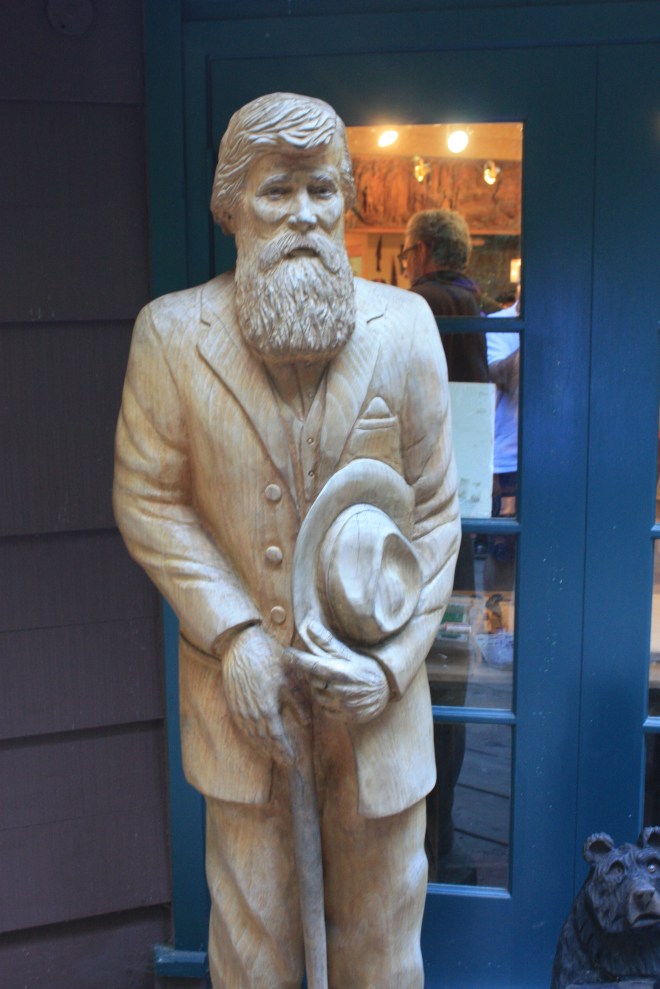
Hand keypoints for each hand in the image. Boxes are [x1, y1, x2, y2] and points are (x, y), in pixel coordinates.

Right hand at [223, 625, 308, 765]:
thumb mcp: (290, 677)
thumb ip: (299, 702)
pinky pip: (242, 726)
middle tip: (286, 763)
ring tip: (275, 754)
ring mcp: (239, 709)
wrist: (241, 644)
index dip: (285, 752)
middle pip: (263, 741)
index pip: (277, 738)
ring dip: (263, 747)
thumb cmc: (269, 656)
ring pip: (252, 735)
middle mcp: (251, 713)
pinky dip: (251, 736)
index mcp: (267, 707)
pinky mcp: (232, 703)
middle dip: (276, 753)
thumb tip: (306, 722)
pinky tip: (258, 739)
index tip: (293, 761)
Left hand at [287, 620, 390, 723]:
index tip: (287, 653)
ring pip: (317, 695)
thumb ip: (328, 642)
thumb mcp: (350, 654)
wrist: (385, 692)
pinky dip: (326, 701)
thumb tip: (310, 625)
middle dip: (314, 673)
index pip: (314, 665)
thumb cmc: (366, 669)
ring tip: (333, 681)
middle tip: (325, 668)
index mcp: (343, 672)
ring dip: (319, 687)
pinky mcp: (344, 717)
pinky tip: (336, 694)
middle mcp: (342, 691)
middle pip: (313, 680)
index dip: (298, 659)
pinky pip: (324, 709)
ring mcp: (343, 706)